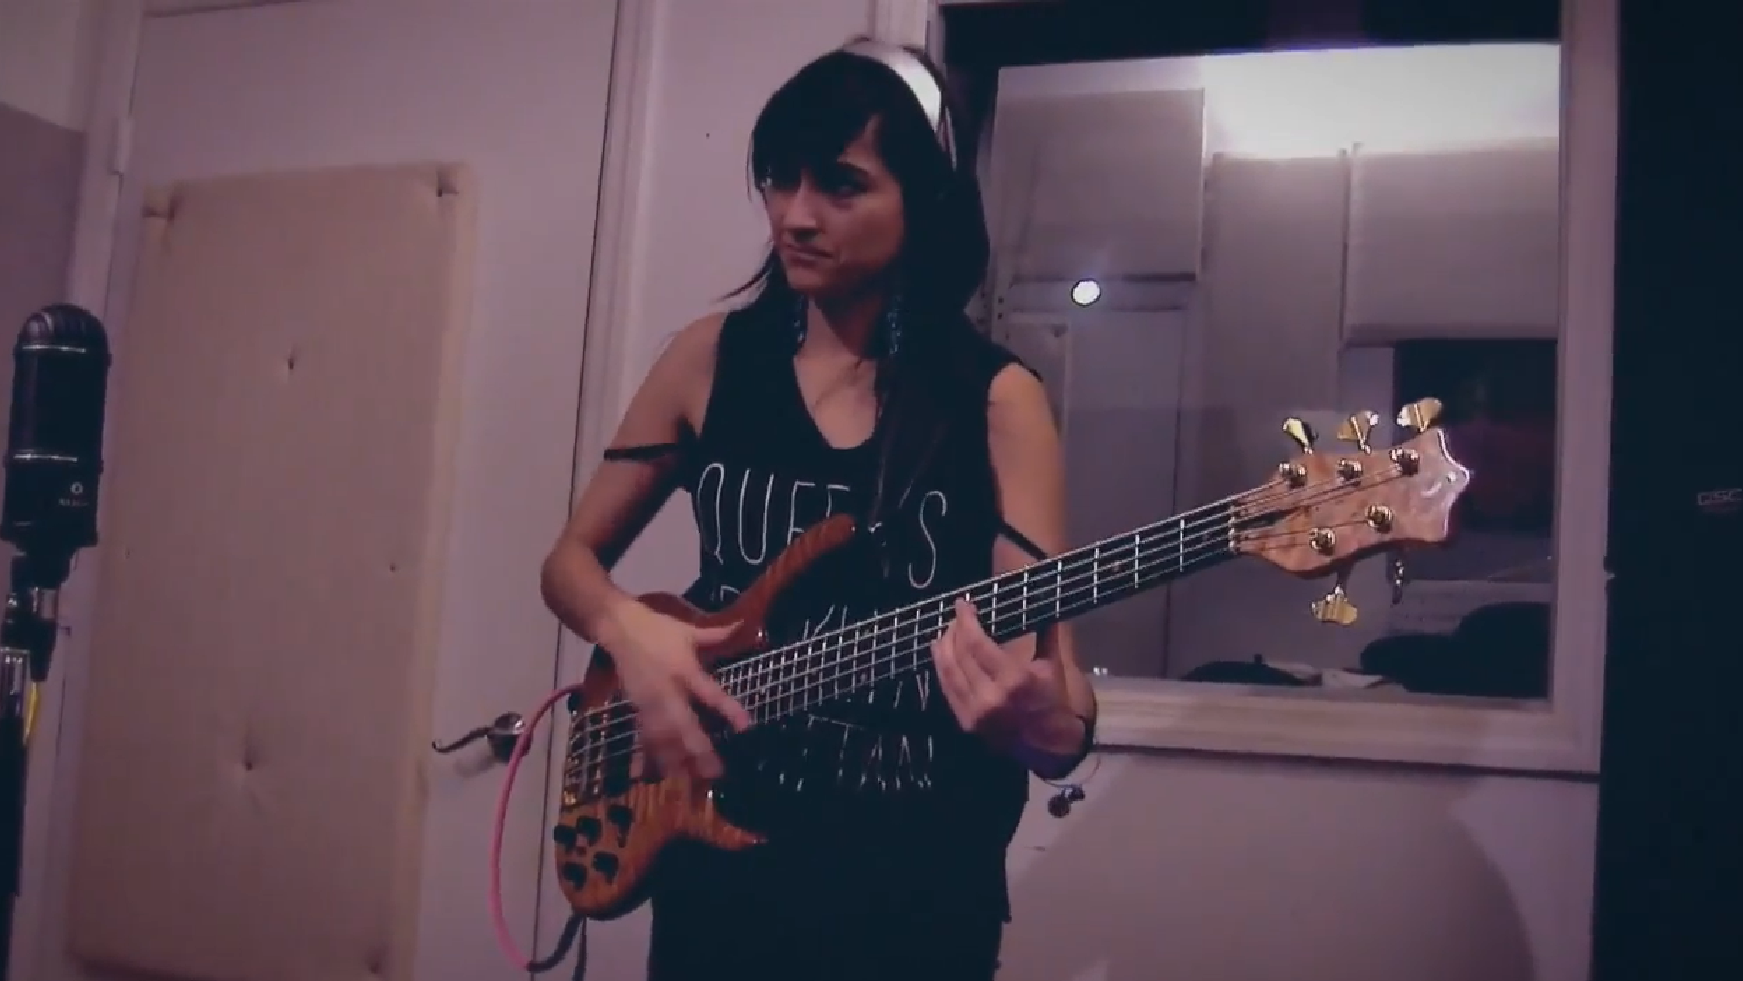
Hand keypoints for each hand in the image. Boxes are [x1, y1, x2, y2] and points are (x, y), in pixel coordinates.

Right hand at [599, 599, 751, 780]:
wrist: (618, 628)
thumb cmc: (657, 629)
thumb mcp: (688, 630)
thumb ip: (718, 634)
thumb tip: (745, 625)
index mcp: (685, 670)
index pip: (710, 693)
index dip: (728, 710)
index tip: (746, 728)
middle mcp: (667, 692)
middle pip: (684, 726)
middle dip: (699, 751)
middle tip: (716, 774)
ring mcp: (649, 703)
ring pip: (664, 738)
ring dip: (677, 761)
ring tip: (691, 784)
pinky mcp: (636, 709)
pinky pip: (645, 737)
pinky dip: (652, 757)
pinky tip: (659, 775)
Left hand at [932, 597, 1061, 736]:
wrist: (1050, 745)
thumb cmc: (1054, 699)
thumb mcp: (1054, 663)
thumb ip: (1046, 630)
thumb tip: (1042, 598)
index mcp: (1015, 679)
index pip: (977, 642)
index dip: (966, 620)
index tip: (963, 603)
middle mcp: (991, 696)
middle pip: (959, 654)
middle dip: (954, 630)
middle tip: (956, 616)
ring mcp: (976, 712)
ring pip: (948, 671)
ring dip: (943, 647)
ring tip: (945, 631)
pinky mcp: (966, 722)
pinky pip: (947, 689)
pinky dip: (942, 668)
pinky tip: (941, 655)